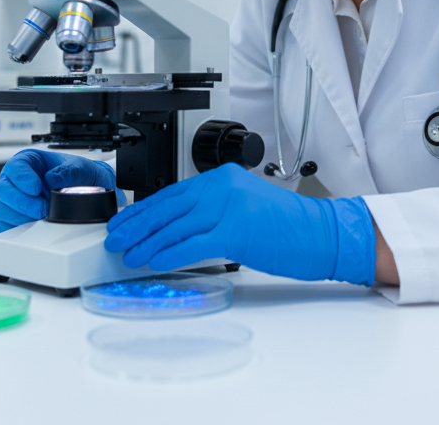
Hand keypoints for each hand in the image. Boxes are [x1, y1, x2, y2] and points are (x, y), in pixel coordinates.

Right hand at [0, 149, 116, 232]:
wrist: (86, 192)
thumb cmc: (77, 176)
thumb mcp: (79, 168)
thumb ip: (68, 171)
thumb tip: (51, 180)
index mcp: (27, 161)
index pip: (14, 167)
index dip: (22, 178)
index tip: (36, 188)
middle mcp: (15, 180)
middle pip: (3, 190)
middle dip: (22, 202)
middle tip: (42, 210)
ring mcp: (12, 200)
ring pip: (2, 209)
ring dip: (21, 217)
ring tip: (42, 218)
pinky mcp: (13, 218)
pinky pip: (4, 226)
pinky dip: (17, 229)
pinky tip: (34, 227)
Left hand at [103, 163, 375, 284]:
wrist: (322, 233)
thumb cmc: (289, 227)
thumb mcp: (245, 206)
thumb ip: (212, 212)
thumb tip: (175, 231)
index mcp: (223, 177)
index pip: (173, 192)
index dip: (144, 210)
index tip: (125, 221)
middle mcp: (223, 186)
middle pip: (168, 207)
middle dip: (137, 225)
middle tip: (116, 238)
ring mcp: (229, 207)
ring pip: (175, 226)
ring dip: (147, 243)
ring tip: (129, 255)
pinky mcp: (235, 231)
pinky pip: (191, 245)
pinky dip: (167, 254)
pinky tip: (153, 261)